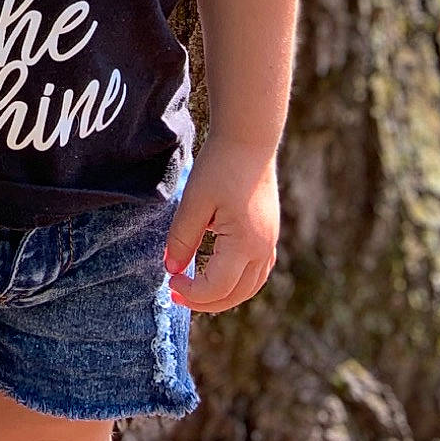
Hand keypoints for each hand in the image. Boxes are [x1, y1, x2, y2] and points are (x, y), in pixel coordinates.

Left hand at [162, 136, 279, 313]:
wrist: (249, 138)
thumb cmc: (220, 166)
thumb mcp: (194, 202)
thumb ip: (182, 238)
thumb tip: (171, 269)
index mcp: (245, 244)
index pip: (217, 287)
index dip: (191, 292)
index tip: (170, 283)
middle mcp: (263, 248)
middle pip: (237, 294)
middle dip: (207, 301)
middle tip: (178, 294)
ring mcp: (270, 241)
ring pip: (251, 286)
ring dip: (225, 295)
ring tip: (197, 291)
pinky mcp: (269, 232)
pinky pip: (257, 270)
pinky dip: (238, 280)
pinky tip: (219, 273)